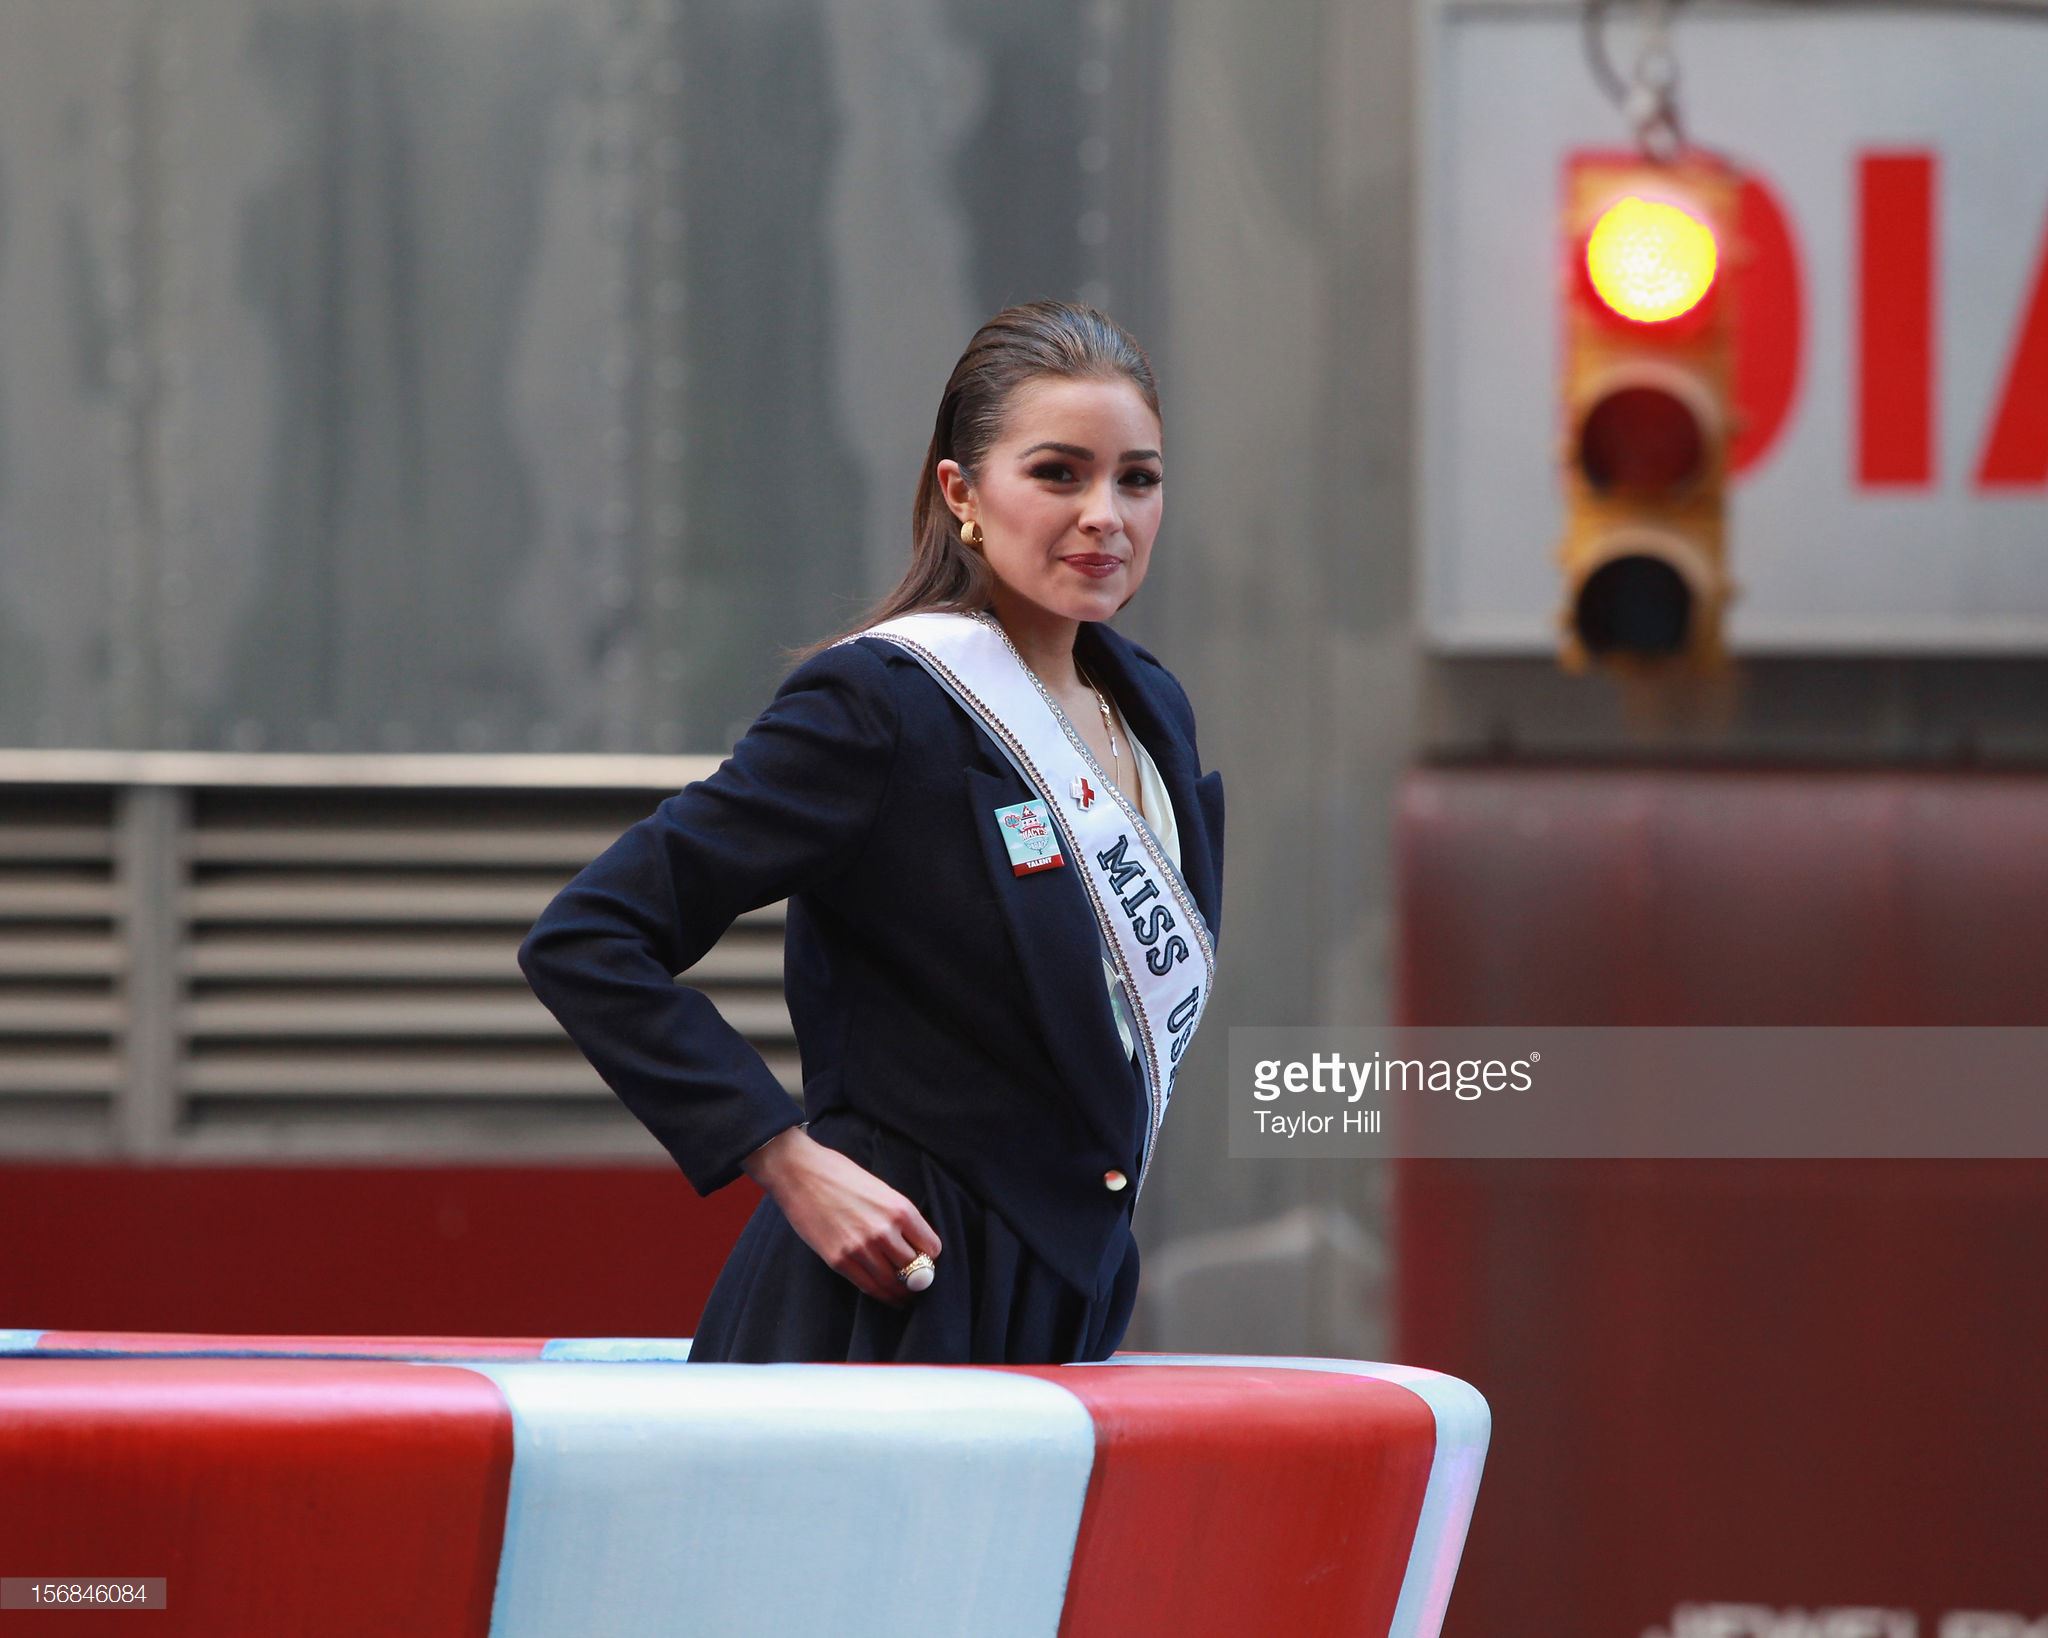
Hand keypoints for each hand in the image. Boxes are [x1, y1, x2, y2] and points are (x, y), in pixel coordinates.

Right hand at [741, 1127, 942, 1308]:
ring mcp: (861, 1248)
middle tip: (919, 1283)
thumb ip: (899, 1216)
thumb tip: (915, 1242)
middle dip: (919, 1278)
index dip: (930, 1257)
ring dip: (902, 1294)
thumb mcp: (881, 1189)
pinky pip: (869, 1287)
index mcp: (900, 1209)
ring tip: (905, 1297)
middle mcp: (885, 1231)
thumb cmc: (840, 1175)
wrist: (799, 1172)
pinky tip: (886, 1295)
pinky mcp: (839, 1260)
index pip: (932, 1247)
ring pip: (893, 1284)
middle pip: (916, 1270)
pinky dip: (882, 1295)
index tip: (926, 1261)